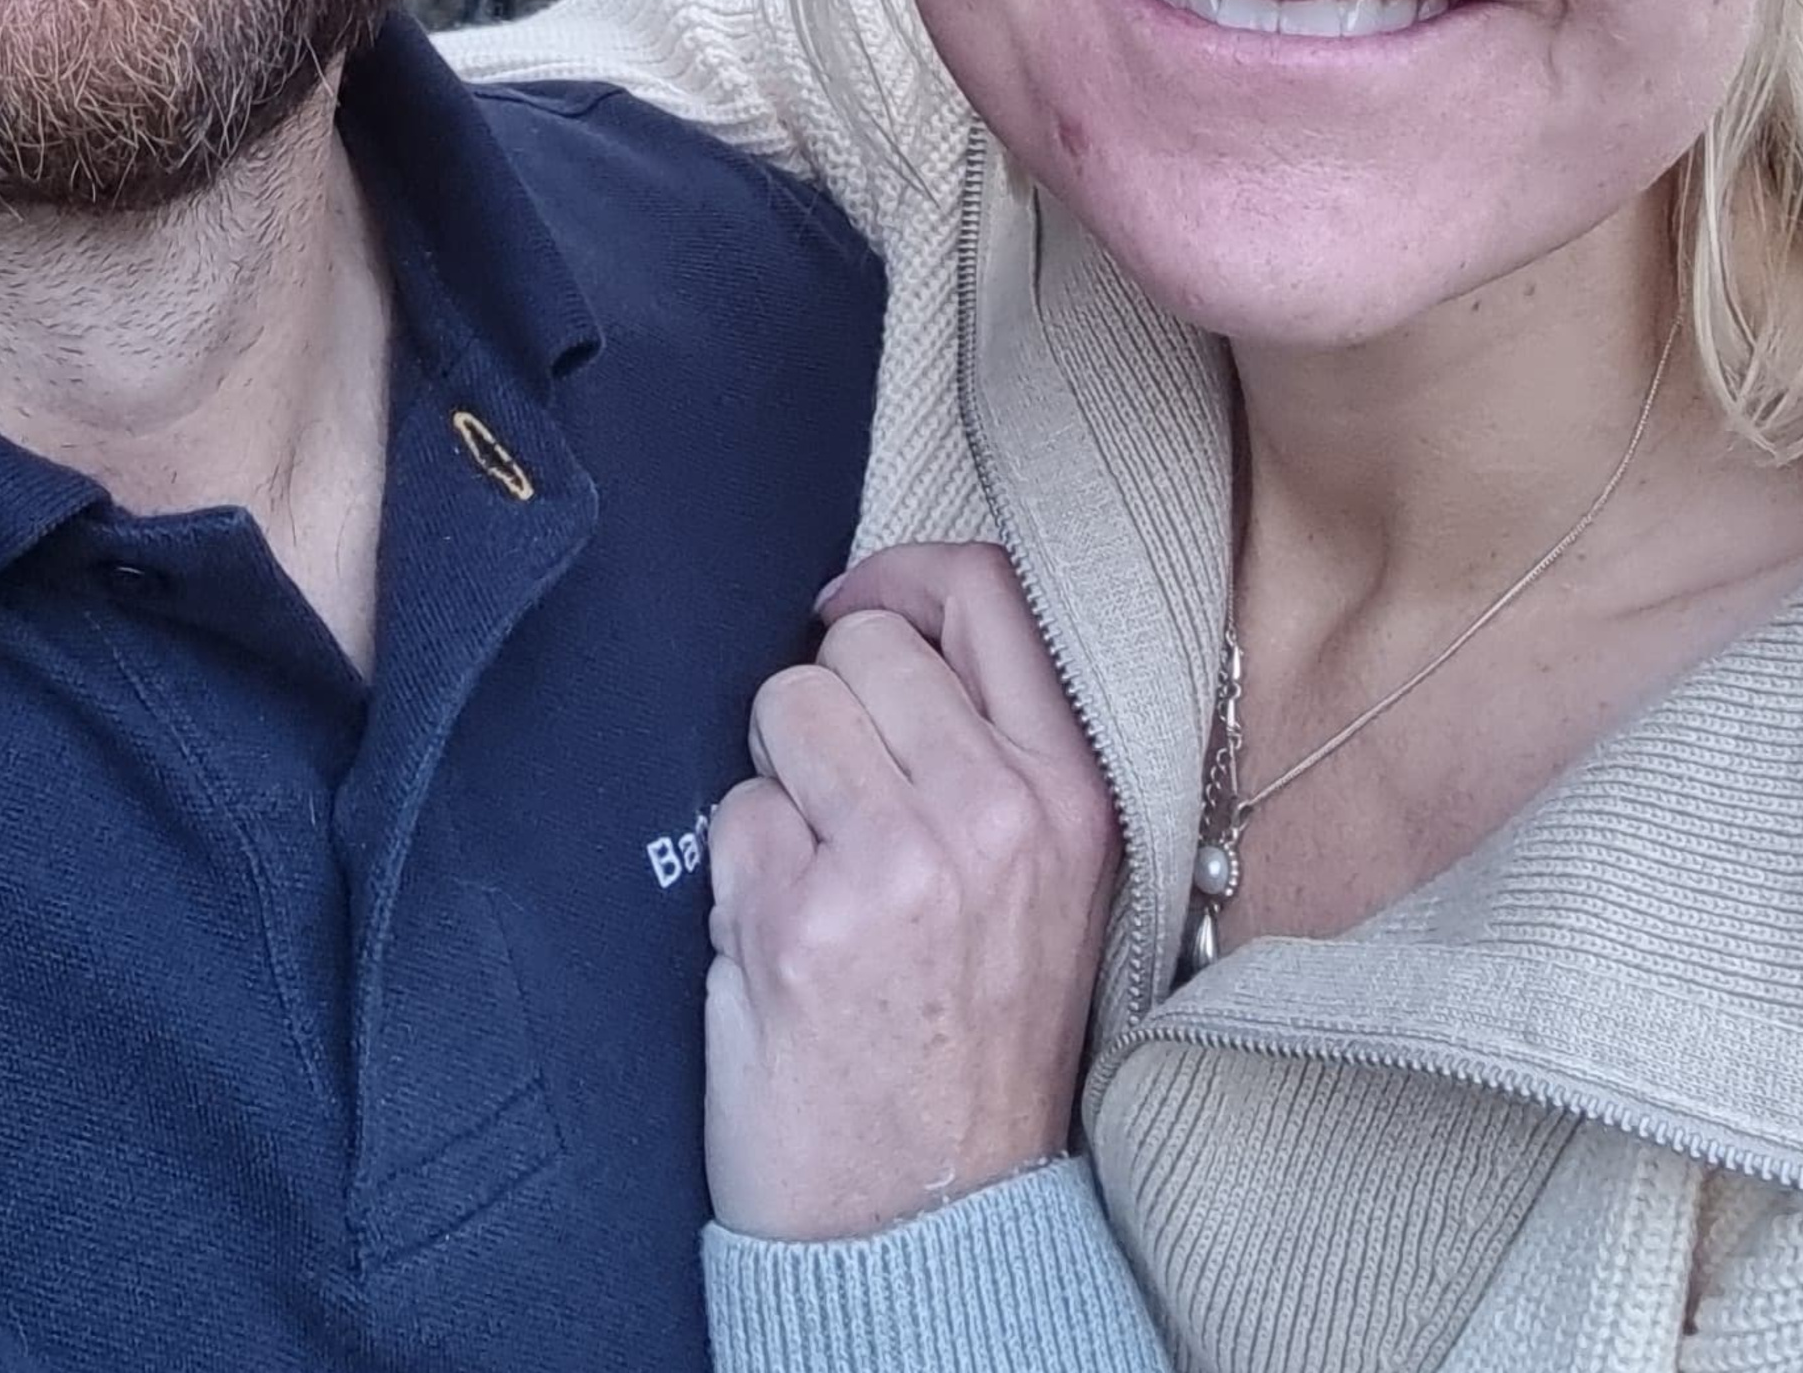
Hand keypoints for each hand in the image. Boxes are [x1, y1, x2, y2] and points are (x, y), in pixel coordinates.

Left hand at [703, 538, 1119, 1243]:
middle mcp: (997, 813)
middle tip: (843, 812)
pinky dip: (738, 873)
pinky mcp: (801, 919)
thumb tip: (892, 620)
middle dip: (826, 708)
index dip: (898, 576)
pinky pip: (732, 813)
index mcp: (1071, 793)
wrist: (932, 1227)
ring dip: (777, 784)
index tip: (855, 608)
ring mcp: (900, 863)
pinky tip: (785, 947)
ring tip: (817, 878)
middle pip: (861, 644)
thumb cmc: (973, 1045)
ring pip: (783, 706)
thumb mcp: (1043, 881)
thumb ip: (993, 750)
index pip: (985, 593)